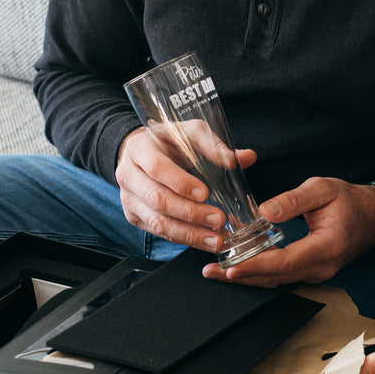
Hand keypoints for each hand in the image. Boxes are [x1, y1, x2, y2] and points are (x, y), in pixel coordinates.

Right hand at [115, 127, 256, 251]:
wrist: (139, 153)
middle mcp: (129, 175)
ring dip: (189, 233)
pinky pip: (159, 232)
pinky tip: (204, 241)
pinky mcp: (135, 216)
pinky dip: (184, 239)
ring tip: (216, 238)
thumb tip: (245, 158)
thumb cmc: (167, 141)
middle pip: (158, 199)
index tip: (205, 193)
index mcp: (140, 148)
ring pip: (157, 221)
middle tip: (218, 218)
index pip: (157, 167)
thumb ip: (214, 145)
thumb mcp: (188, 132)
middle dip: (191, 213)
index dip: (180, 182)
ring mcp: (129, 199)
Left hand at [200, 176, 374, 287]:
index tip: (230, 267)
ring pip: (277, 280)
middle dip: (241, 276)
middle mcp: (321, 267)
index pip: (284, 262)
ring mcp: (318, 272)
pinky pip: (283, 276)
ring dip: (247, 277)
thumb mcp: (322, 189)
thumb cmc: (350, 199)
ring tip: (218, 272)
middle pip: (275, 278)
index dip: (255, 266)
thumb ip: (293, 200)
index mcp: (325, 247)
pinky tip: (241, 268)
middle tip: (211, 272)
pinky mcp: (312, 270)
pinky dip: (260, 273)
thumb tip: (264, 212)